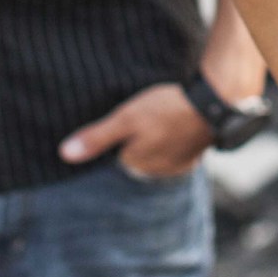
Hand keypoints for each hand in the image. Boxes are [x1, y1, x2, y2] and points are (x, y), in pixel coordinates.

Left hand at [59, 83, 212, 178]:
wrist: (212, 104)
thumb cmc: (166, 110)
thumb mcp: (126, 119)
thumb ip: (97, 138)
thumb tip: (65, 154)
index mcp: (134, 164)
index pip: (114, 153)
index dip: (116, 135)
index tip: (123, 121)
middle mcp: (153, 173)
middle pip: (134, 155)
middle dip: (135, 140)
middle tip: (144, 116)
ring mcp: (174, 167)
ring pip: (153, 154)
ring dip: (154, 141)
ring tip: (158, 119)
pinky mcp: (190, 159)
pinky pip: (171, 153)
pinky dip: (170, 141)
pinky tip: (173, 125)